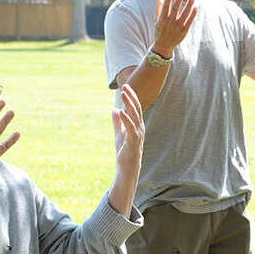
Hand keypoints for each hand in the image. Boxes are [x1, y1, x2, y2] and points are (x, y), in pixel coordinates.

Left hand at [109, 82, 144, 215]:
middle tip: (125, 85)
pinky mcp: (133, 141)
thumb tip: (114, 110)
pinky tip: (120, 110)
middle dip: (131, 96)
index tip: (125, 86)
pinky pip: (130, 127)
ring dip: (129, 103)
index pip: (135, 108)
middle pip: (136, 109)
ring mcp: (138, 134)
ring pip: (135, 115)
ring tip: (123, 94)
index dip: (131, 97)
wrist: (127, 168)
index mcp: (137, 126)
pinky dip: (126, 118)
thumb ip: (117, 122)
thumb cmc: (125, 152)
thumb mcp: (119, 134)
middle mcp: (140, 128)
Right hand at [150, 0, 197, 57]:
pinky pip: (189, 21)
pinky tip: (195, 7)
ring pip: (184, 14)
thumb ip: (158, 8)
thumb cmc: (160, 30)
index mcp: (162, 18)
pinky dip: (192, 14)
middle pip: (175, 8)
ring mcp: (177, 27)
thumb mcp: (157, 20)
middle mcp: (170, 22)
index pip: (166, 5)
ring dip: (189, 5)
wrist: (164, 45)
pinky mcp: (184, 31)